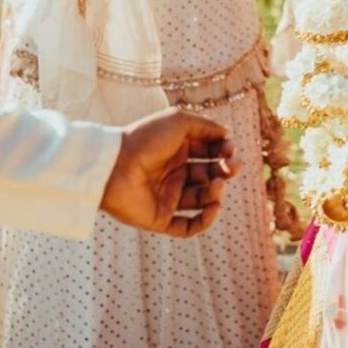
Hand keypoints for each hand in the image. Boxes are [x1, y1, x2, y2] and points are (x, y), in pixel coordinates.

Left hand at [101, 107, 239, 236]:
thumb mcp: (180, 121)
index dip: (224, 150)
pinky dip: (204, 221)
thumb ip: (206, 126)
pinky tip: (214, 209)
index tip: (229, 148)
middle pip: (210, 174)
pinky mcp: (160, 218)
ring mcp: (168, 196)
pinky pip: (187, 226)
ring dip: (216, 193)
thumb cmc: (145, 139)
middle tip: (232, 168)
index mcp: (179, 149)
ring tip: (218, 185)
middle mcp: (175, 172)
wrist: (114, 166)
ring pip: (202, 199)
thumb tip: (227, 134)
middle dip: (226, 171)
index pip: (210, 152)